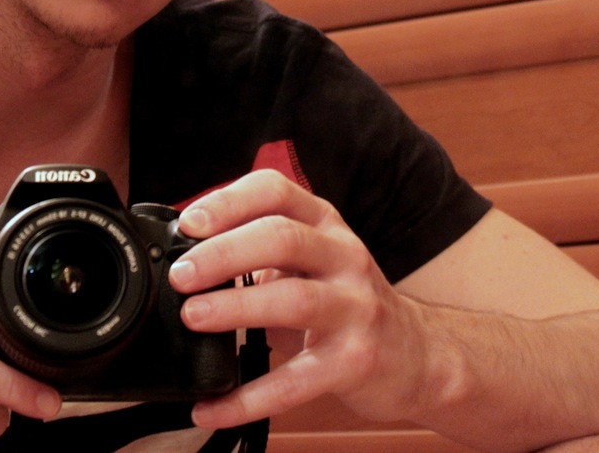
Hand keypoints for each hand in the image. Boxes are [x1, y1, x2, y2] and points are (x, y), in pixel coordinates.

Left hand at [168, 170, 427, 430]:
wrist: (417, 354)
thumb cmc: (344, 299)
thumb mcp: (309, 257)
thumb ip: (257, 248)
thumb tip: (180, 255)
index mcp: (322, 222)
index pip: (275, 191)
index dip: (228, 201)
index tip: (188, 222)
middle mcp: (343, 256)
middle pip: (282, 238)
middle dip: (224, 253)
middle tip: (180, 275)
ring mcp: (355, 307)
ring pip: (294, 299)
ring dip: (236, 308)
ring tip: (193, 317)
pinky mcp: (355, 361)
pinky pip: (296, 380)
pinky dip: (249, 397)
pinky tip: (212, 406)